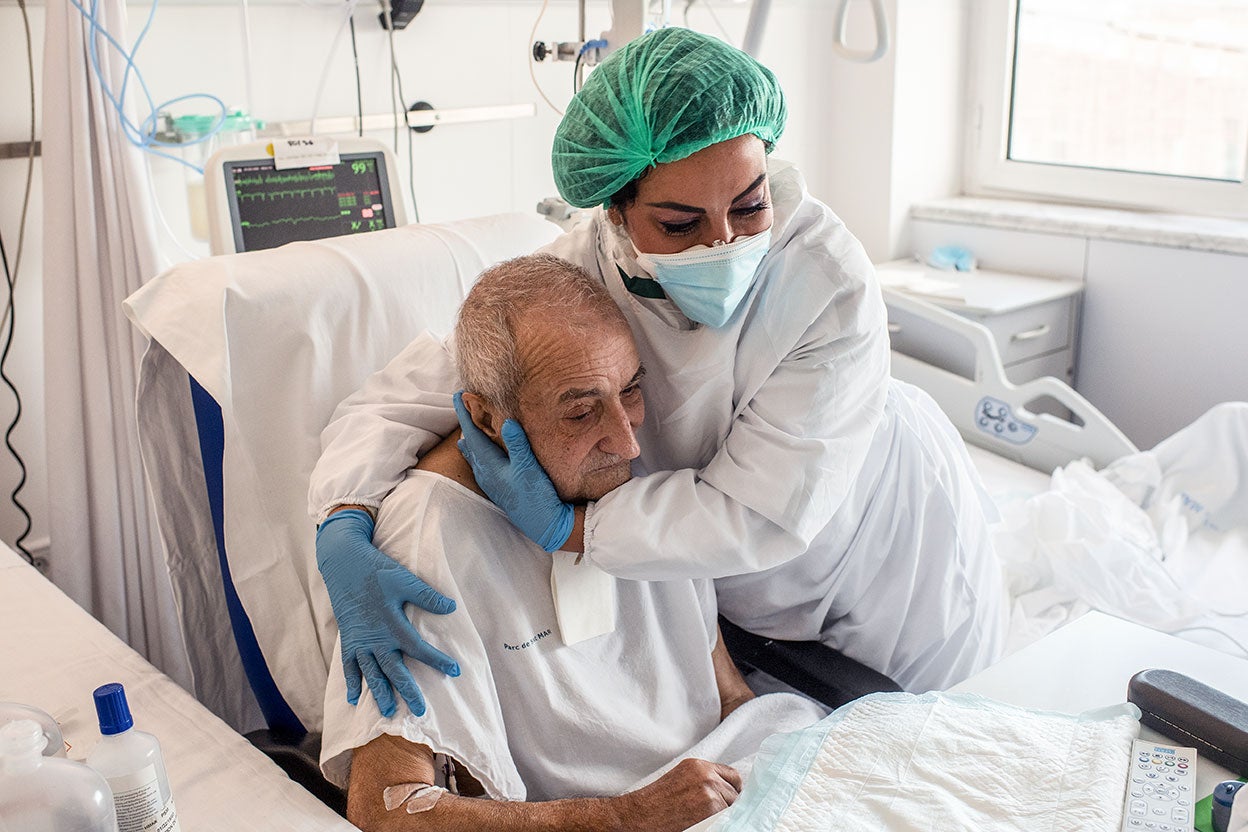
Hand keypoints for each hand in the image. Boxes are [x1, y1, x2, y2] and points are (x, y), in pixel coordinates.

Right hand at [316, 509, 459, 717]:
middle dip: (407, 691)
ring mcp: (359, 640)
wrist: (343, 562)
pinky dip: (351, 682)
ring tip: (387, 712)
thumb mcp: (404, 580)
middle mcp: (375, 638)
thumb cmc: (376, 570)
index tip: (454, 671)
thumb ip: (427, 596)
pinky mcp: (347, 638)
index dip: (437, 660)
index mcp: (392, 624)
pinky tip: (354, 698)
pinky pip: (348, 666)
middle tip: (418, 711)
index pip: (418, 649)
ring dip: (379, 693)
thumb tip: (451, 607)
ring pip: (371, 673)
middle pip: (393, 670)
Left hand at [453, 391, 573, 551]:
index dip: (464, 413)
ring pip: (475, 455)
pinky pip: (483, 463)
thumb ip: (517, 444)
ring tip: (470, 426)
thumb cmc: (536, 496)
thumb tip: (506, 421)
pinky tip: (487, 452)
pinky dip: (481, 451)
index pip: (471, 433)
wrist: (544, 524)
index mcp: (489, 465)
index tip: (458, 396)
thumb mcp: (529, 467)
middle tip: (465, 406)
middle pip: (470, 443)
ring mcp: (491, 481)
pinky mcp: (499, 487)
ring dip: (473, 438)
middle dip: (467, 424)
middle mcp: (485, 473)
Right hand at [615, 758, 742, 831]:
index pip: (732, 775)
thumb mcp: (680, 779)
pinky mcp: (712, 806)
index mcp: (698, 765)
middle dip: (728, 802)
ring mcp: (710, 789)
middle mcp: (706, 774)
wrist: (640, 815)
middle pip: (734, 791)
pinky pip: (727, 817)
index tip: (730, 798)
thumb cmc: (656, 802)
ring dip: (723, 813)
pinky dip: (720, 822)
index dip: (732, 789)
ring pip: (732, 805)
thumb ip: (702, 779)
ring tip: (705, 818)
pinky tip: (706, 822)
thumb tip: (724, 789)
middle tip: (715, 813)